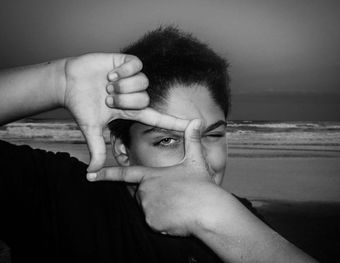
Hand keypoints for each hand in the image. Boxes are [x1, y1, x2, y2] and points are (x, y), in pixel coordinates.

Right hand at [63, 53, 187, 171]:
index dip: (175, 123)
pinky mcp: (127, 62)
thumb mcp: (91, 129)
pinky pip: (136, 65)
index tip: (196, 125)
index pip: (158, 119)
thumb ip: (97, 149)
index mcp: (131, 111)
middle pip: (145, 100)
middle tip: (108, 98)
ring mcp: (132, 79)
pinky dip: (122, 71)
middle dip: (123, 101)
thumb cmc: (80, 105)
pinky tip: (111, 73)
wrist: (68, 81)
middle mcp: (135, 95)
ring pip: (142, 83)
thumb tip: (91, 173)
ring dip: (121, 86)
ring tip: (107, 85)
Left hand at [89, 119, 230, 236]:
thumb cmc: (202, 186)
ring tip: (180, 206)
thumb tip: (198, 120)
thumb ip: (193, 141)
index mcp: (152, 175)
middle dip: (154, 195)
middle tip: (174, 196)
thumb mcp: (196, 161)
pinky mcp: (152, 222)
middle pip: (142, 194)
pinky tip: (179, 217)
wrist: (209, 211)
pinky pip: (156, 222)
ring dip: (161, 208)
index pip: (125, 174)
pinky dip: (165, 221)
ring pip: (149, 209)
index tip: (90, 175)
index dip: (107, 174)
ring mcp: (147, 207)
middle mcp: (145, 190)